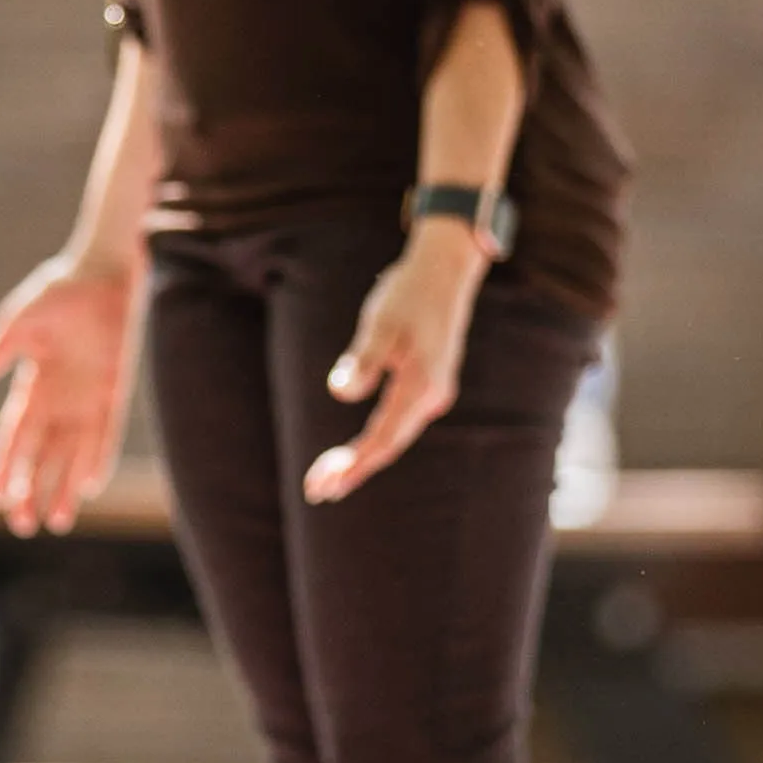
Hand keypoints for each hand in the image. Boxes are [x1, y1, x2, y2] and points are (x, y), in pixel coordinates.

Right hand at [0, 252, 138, 535]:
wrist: (104, 273)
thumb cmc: (58, 294)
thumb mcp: (19, 324)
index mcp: (31, 389)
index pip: (12, 439)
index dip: (3, 469)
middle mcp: (59, 403)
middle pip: (40, 457)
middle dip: (30, 492)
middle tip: (21, 527)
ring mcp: (88, 400)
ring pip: (72, 456)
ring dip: (64, 488)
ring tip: (58, 523)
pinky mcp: (115, 393)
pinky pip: (105, 434)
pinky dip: (97, 459)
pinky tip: (90, 486)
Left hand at [306, 224, 489, 504]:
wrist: (446, 270)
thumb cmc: (408, 294)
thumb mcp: (380, 323)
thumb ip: (363, 360)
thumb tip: (341, 391)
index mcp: (420, 386)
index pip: (382, 439)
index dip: (352, 465)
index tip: (323, 485)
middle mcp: (432, 397)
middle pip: (389, 445)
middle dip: (353, 470)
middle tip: (316, 493)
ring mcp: (434, 392)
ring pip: (396, 436)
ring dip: (363, 458)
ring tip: (330, 478)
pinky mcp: (430, 385)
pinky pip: (401, 423)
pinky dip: (377, 439)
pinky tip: (359, 450)